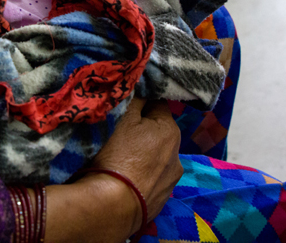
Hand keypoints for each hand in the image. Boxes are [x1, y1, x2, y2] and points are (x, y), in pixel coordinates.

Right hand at [91, 97, 182, 223]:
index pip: (157, 104)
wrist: (113, 204)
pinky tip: (123, 177)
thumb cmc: (117, 155)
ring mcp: (170, 181)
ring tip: (118, 159)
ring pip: (153, 157)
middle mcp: (177, 155)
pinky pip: (149, 178)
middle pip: (156, 132)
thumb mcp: (123, 118)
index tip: (123, 108)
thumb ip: (135, 99)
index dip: (139, 102)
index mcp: (170, 130)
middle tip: (116, 134)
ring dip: (140, 154)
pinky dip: (139, 175)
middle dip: (140, 131)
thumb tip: (142, 86)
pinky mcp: (160, 200)